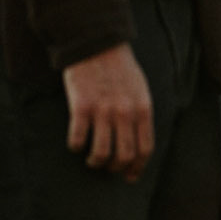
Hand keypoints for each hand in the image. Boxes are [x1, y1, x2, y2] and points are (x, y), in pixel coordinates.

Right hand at [63, 43, 154, 179]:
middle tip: (106, 166)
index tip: (128, 176)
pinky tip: (75, 143)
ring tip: (91, 159)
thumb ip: (140, 114)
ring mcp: (103, 110)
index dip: (137, 168)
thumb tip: (138, 142)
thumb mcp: (140, 89)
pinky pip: (78, 139)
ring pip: (101, 153)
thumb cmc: (119, 67)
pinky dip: (76, 147)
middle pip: (124, 156)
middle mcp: (125, 112)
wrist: (96, 43)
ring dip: (95, 162)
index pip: (145, 149)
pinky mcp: (81, 106)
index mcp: (142, 108)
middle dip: (115, 168)